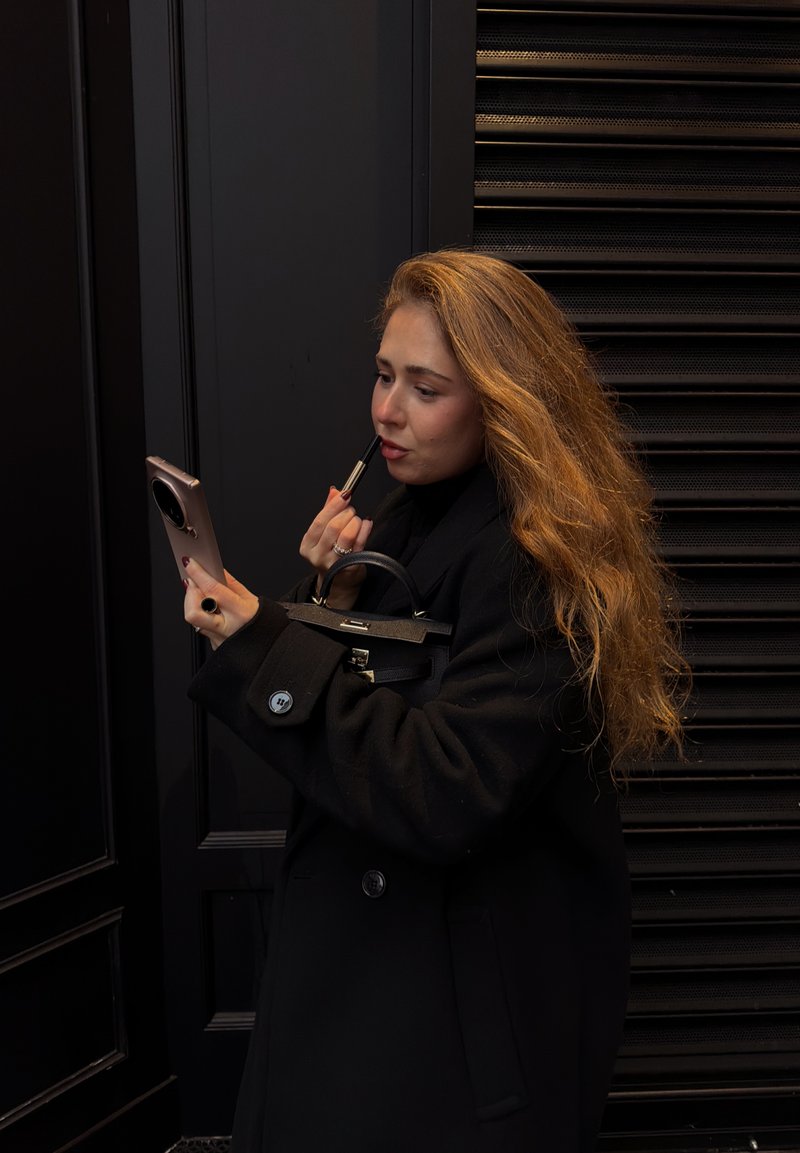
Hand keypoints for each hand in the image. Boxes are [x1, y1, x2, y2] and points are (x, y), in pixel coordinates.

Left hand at [183, 558, 258, 650]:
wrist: (269, 644)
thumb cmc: (263, 622)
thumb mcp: (251, 599)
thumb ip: (231, 584)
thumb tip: (216, 569)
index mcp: (240, 613)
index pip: (213, 590)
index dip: (198, 574)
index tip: (190, 563)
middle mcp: (227, 628)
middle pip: (194, 612)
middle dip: (190, 595)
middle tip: (195, 585)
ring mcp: (218, 639)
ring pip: (194, 620)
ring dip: (194, 604)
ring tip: (205, 598)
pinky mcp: (213, 644)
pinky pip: (200, 626)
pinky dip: (202, 615)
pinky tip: (212, 612)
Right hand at [299, 486, 372, 609]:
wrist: (339, 583)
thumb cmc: (331, 555)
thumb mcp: (324, 533)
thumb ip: (328, 511)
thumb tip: (334, 491)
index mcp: (307, 545)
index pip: (319, 521)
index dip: (333, 506)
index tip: (345, 494)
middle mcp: (317, 555)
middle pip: (333, 527)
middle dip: (346, 513)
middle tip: (352, 510)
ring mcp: (333, 563)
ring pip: (347, 535)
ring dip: (355, 522)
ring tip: (357, 520)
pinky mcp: (350, 567)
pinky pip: (360, 544)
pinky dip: (365, 529)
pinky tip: (367, 523)